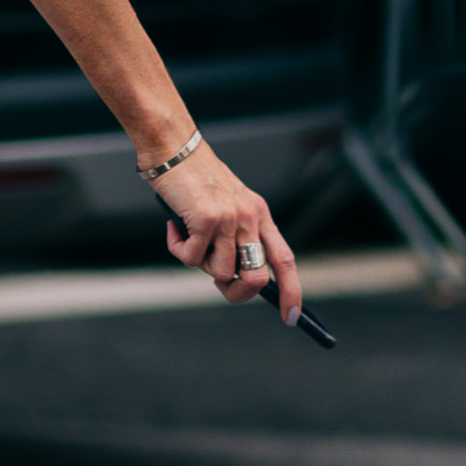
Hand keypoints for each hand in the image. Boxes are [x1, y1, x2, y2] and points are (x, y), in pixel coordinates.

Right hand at [148, 142, 302, 322]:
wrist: (174, 148)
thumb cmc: (195, 179)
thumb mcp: (227, 205)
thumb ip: (235, 234)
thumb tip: (232, 275)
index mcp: (260, 215)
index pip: (284, 260)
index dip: (291, 291)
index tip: (291, 316)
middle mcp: (250, 218)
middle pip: (257, 277)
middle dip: (236, 291)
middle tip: (215, 281)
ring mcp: (230, 219)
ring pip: (221, 272)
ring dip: (200, 265)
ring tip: (188, 239)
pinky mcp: (206, 220)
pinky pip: (191, 259)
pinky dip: (178, 249)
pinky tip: (174, 227)